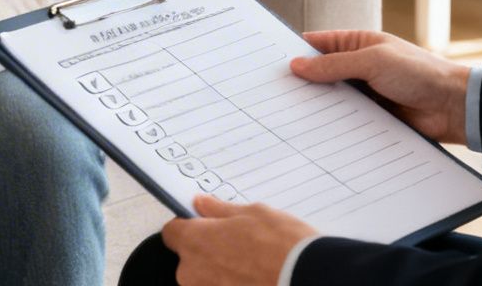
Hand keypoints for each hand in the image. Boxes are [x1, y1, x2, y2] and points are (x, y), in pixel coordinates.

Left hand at [160, 195, 314, 285]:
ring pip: (206, 279)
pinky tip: (256, 279)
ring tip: (253, 265)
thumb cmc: (282, 246)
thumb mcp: (253, 213)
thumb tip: (201, 204)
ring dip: (221, 272)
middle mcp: (194, 272)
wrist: (309, 279)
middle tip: (238, 245)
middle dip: (208, 251)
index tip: (204, 223)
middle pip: (189, 259)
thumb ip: (220, 210)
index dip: (188, 226)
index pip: (172, 232)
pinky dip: (233, 284)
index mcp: (195, 242)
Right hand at [292, 29, 471, 145]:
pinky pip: (345, 121)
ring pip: (331, 100)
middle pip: (321, 75)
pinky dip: (333, 125)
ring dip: (317, 107)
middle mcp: (359, 68)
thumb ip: (334, 64)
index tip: (271, 63)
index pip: (318, 45)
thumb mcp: (373, 61)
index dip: (296, 53)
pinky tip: (315, 132)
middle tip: (274, 94)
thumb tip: (298, 66)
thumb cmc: (420, 73)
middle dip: (302, 83)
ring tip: (288, 116)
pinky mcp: (371, 119)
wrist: (454, 107)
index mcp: (359, 45)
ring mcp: (364, 95)